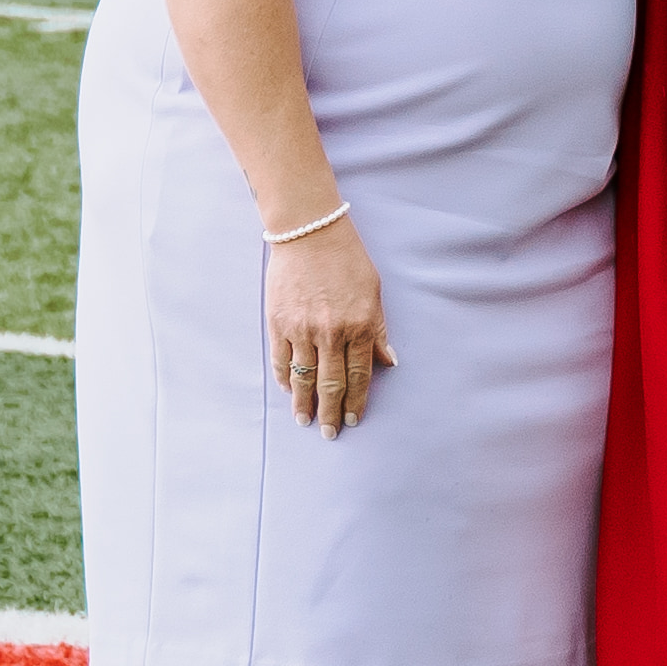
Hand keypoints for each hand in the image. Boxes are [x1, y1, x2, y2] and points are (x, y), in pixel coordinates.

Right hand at [267, 214, 390, 433]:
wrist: (309, 231)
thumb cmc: (346, 259)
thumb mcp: (373, 292)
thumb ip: (378, 330)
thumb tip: (388, 362)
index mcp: (359, 325)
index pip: (359, 376)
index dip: (356, 402)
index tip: (353, 420)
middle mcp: (331, 332)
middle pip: (330, 384)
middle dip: (330, 413)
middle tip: (329, 434)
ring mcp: (302, 329)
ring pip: (303, 378)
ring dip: (304, 404)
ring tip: (305, 421)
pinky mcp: (278, 322)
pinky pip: (281, 360)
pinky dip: (285, 379)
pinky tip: (289, 391)